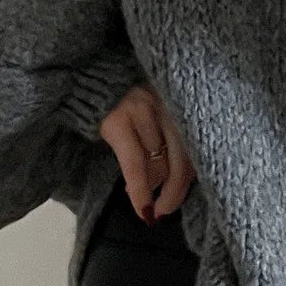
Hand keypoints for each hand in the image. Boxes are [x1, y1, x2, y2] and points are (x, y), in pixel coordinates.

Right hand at [99, 82, 195, 221]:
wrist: (88, 75)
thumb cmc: (124, 97)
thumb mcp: (153, 110)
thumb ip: (166, 137)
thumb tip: (167, 181)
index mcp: (179, 102)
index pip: (197, 145)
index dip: (192, 176)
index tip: (183, 195)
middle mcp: (167, 103)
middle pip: (184, 157)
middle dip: (176, 191)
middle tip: (166, 210)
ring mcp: (144, 110)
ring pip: (161, 164)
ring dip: (156, 189)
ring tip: (148, 204)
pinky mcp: (120, 121)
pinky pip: (136, 165)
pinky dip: (140, 190)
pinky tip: (141, 206)